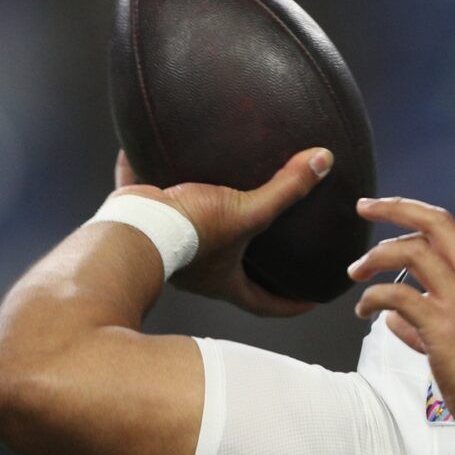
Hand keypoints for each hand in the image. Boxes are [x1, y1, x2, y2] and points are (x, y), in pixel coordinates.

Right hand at [110, 148, 326, 318]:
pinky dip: (152, 172)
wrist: (131, 225)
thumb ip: (286, 189)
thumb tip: (323, 161)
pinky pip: (151, 193)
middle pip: (230, 272)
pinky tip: (157, 149)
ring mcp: (169, 246)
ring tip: (226, 199)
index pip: (265, 304)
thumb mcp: (246, 210)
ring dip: (208, 220)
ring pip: (192, 234)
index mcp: (224, 280)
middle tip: (272, 251)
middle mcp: (197, 269)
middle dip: (251, 264)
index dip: (290, 305)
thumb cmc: (189, 231)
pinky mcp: (144, 219)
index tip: (310, 301)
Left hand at [347, 197, 454, 439]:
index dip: (415, 213)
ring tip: (356, 273)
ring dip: (375, 257)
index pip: (450, 229)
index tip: (387, 209)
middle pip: (434, 224)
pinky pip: (396, 296)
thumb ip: (429, 321)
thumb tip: (393, 318)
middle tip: (365, 209)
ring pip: (411, 253)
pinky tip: (363, 311)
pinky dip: (372, 298)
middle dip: (394, 208)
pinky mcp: (442, 327)